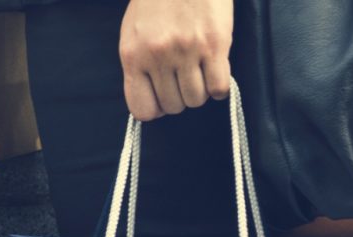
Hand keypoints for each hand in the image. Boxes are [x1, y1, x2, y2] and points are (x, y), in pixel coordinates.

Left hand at [118, 0, 230, 120]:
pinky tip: (216, 73)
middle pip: (172, 106)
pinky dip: (219, 88)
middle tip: (184, 81)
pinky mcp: (215, 44)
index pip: (141, 109)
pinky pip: (219, 87)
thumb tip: (149, 97)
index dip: (155, 110)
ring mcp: (187, 52)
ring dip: (200, 93)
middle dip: (179, 99)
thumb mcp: (134, 34)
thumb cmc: (156, 1)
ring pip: (196, 99)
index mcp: (133, 56)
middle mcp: (158, 57)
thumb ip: (138, 65)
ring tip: (200, 74)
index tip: (162, 101)